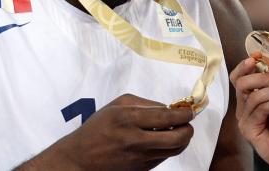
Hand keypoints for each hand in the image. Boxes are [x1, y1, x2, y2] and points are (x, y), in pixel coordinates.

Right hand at [30, 94, 193, 170]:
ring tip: (177, 131)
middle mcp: (136, 140)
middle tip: (186, 122)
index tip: (189, 110)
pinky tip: (162, 141)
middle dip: (188, 129)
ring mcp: (140, 158)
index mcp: (129, 119)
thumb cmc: (98, 128)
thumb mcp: (117, 106)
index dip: (185, 114)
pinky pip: (164, 158)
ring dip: (182, 139)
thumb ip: (145, 104)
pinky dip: (169, 148)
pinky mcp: (142, 170)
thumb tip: (170, 109)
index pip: (168, 117)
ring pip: (175, 150)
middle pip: (178, 138)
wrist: (80, 159)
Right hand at [230, 57, 268, 170]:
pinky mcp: (249, 130)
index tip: (258, 54)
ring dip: (266, 87)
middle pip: (239, 82)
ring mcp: (245, 119)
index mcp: (251, 96)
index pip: (241, 75)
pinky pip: (256, 110)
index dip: (247, 64)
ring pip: (248, 94)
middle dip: (256, 73)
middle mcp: (244, 106)